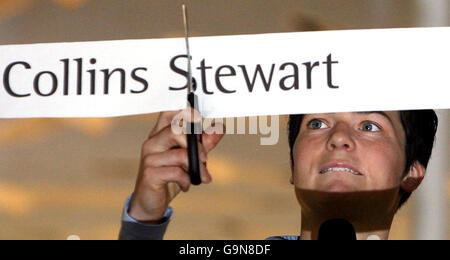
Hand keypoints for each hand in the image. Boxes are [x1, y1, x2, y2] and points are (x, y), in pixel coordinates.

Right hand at [128, 108, 224, 223]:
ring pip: (180, 154)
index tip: (200, 119)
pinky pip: (176, 172)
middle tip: (206, 159)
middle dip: (197, 146)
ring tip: (201, 177)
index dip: (186, 111)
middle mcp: (152, 143)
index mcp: (160, 135)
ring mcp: (149, 158)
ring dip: (197, 168)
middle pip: (176, 131)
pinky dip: (186, 180)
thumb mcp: (190, 160)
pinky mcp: (150, 174)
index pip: (169, 112)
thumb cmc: (170, 178)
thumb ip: (204, 144)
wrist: (150, 204)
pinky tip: (186, 185)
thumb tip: (220, 127)